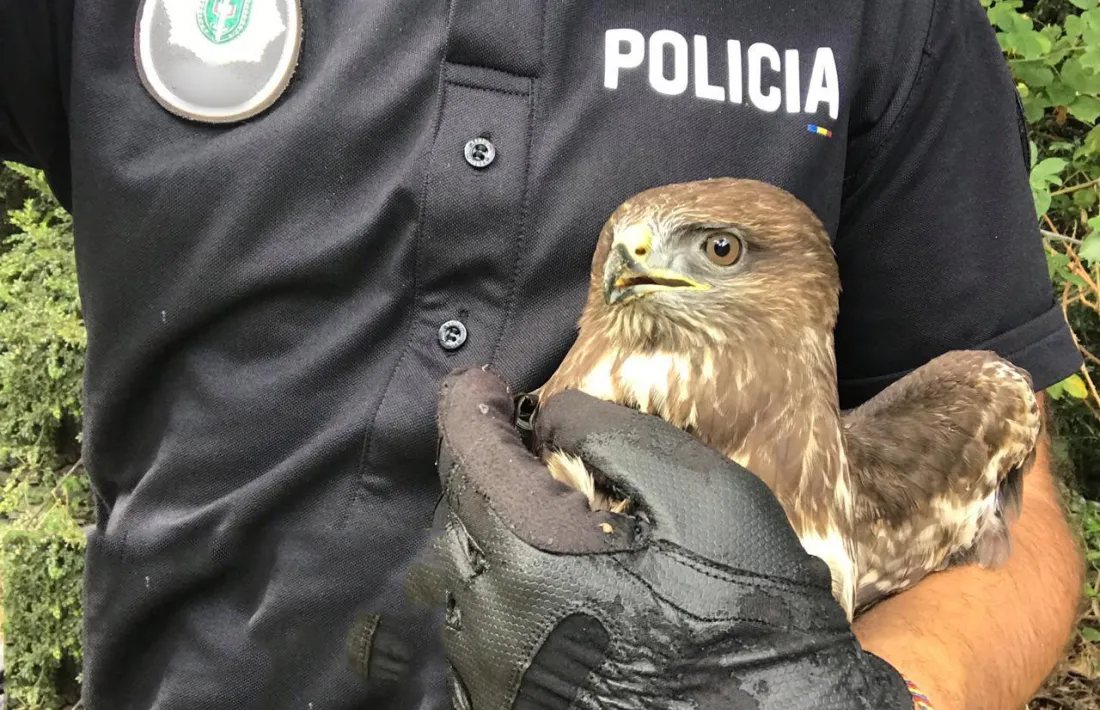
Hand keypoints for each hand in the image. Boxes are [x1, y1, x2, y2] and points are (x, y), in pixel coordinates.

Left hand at [406, 367, 914, 709]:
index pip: (467, 454)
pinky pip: (470, 640)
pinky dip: (492, 598)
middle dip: (484, 470)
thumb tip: (553, 414)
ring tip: (539, 520)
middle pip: (455, 514)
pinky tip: (541, 592)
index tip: (488, 385)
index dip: (472, 405)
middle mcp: (493, 619)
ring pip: (456, 579)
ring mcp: (494, 675)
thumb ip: (614, 436)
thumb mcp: (704, 495)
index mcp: (533, 555)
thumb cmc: (750, 614)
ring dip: (486, 535)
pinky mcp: (506, 709)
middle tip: (530, 450)